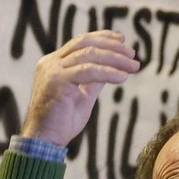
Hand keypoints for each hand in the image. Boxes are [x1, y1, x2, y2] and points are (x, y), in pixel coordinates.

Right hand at [20, 30, 140, 146]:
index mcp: (54, 63)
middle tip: (132, 54)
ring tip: (133, 66)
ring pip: (89, 54)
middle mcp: (50, 63)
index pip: (80, 41)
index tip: (122, 40)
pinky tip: (122, 77)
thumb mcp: (83, 95)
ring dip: (114, 59)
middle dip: (112, 46)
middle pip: (85, 43)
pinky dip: (108, 72)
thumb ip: (94, 79)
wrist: (45, 141)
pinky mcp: (57, 81)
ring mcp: (52, 70)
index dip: (103, 37)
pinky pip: (88, 71)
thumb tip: (112, 66)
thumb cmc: (62, 122)